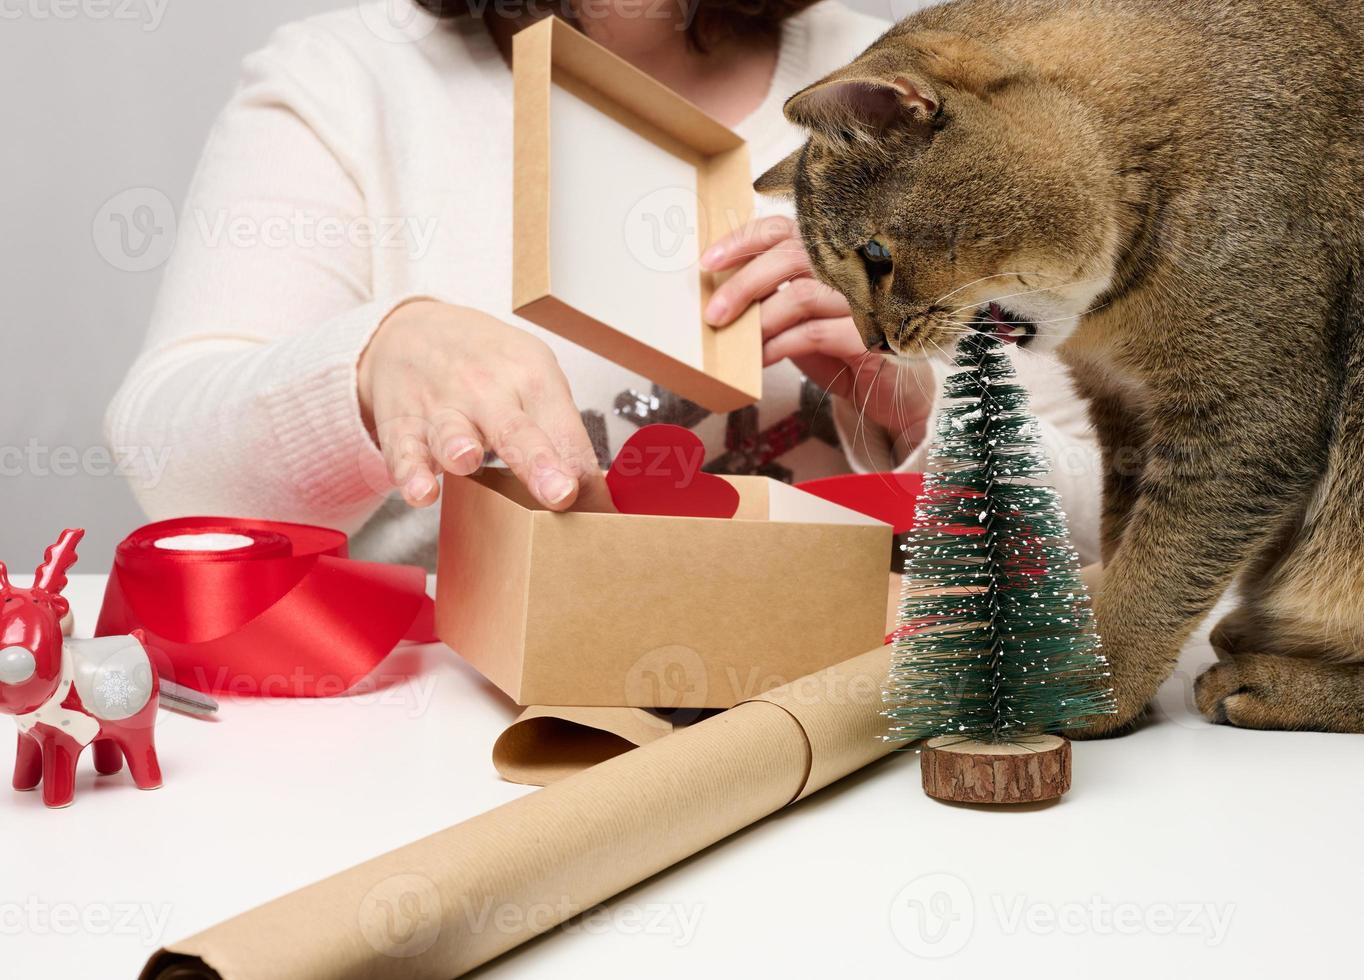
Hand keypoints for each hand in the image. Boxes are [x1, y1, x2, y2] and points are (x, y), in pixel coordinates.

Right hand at [357, 300, 610, 510]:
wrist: (413, 331)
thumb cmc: (487, 364)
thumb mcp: (532, 375)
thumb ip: (558, 433)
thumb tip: (593, 496)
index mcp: (533, 378)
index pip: (567, 436)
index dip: (585, 480)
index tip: (601, 515)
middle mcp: (488, 390)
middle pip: (517, 431)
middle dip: (539, 462)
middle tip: (560, 493)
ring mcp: (443, 408)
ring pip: (453, 434)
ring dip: (459, 449)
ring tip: (468, 461)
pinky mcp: (402, 426)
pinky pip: (405, 452)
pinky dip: (409, 472)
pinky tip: (420, 491)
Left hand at [700, 216, 934, 445]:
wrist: (889, 394)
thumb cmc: (841, 349)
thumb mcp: (802, 316)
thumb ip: (773, 294)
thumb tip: (718, 292)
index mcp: (832, 255)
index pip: (784, 229)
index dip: (743, 240)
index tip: (708, 262)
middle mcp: (854, 267)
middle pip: (790, 256)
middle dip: (744, 285)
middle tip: (714, 315)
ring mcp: (867, 298)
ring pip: (801, 295)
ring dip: (761, 321)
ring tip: (740, 344)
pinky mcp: (873, 334)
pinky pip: (814, 333)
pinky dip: (780, 347)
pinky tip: (762, 360)